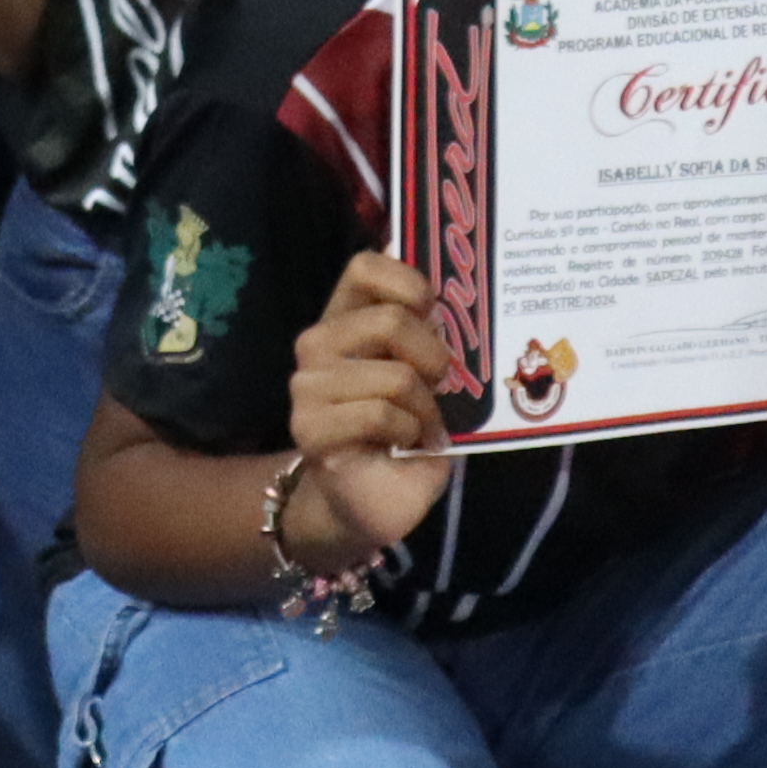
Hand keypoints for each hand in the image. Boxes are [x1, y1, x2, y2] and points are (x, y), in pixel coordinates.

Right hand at [280, 250, 458, 556]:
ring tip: (417, 428)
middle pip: (389, 320)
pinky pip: (381, 415)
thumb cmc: (406, 432)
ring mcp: (308, 385)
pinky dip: (409, 434)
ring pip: (395, 376)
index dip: (408, 282)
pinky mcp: (310, 427)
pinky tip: (400, 447)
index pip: (364, 267)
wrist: (371, 500)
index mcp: (345, 320)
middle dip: (433, 359)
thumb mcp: (426, 377)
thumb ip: (430, 336)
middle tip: (436, 388)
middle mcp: (318, 344)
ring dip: (424, 409)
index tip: (432, 314)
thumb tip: (458, 291)